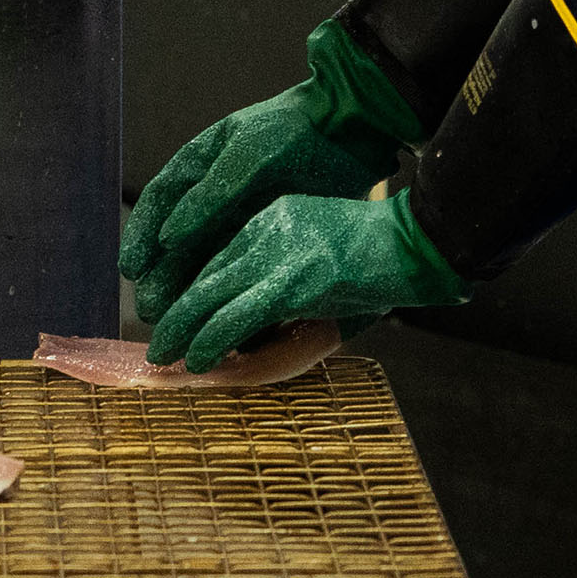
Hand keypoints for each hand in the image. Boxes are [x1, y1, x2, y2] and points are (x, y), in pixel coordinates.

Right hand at [121, 21, 419, 322]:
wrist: (349, 131)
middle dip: (161, 277)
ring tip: (178, 324)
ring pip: (204, 261)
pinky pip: (239, 270)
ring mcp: (239, 218)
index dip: (141, 237)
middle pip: (177, 243)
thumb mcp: (247, 156)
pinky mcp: (266, 238)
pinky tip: (223, 318)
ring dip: (188, 292)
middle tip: (153, 310)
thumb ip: (209, 194)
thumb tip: (168, 238)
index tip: (130, 270)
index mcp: (198, 165)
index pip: (158, 204)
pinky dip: (229, 292)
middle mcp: (212, 196)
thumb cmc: (293, 132)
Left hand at [147, 192, 465, 371]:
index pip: (218, 258)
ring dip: (182, 330)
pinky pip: (234, 316)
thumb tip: (266, 320)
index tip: (178, 317)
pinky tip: (195, 358)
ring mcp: (275, 256)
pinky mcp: (289, 284)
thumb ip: (293, 278)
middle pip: (205, 275)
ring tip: (165, 356)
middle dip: (177, 312)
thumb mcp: (325, 252)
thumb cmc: (384, 254)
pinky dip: (209, 339)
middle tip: (159, 341)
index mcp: (272, 220)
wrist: (417, 241)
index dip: (193, 293)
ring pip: (209, 296)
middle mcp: (265, 231)